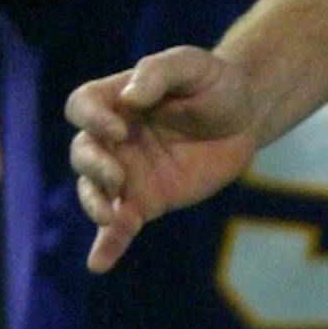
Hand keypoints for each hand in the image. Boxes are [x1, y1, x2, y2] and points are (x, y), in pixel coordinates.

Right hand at [68, 44, 266, 270]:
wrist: (245, 117)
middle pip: (82, 151)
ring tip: (112, 216)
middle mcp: (114, 137)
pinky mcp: (146, 201)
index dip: (92, 118)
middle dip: (93, 166)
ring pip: (93, 190)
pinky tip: (98, 264)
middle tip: (119, 177)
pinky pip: (119, 226)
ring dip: (95, 203)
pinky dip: (107, 244)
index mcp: (117, 99)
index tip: (119, 130)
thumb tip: (129, 98)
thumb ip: (158, 72)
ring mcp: (127, 172)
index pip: (82, 106)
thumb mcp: (192, 64)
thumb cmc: (215, 83)